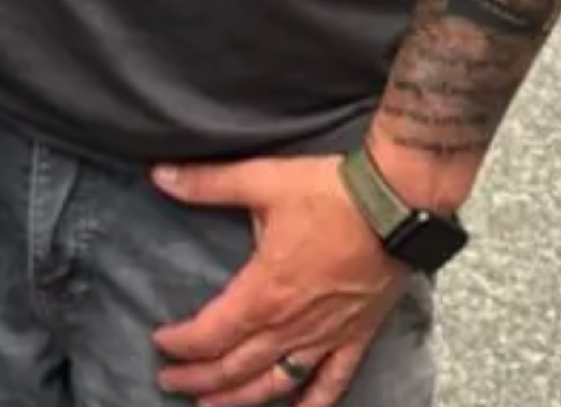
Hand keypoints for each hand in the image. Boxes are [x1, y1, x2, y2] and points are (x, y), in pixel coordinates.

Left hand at [149, 157, 406, 406]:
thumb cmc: (335, 193)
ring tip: (211, 406)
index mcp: (263, 293)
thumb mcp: (265, 181)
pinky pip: (332, 381)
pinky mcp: (357, 335)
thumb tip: (161, 176)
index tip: (161, 341)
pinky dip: (313, 403)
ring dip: (238, 399)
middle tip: (171, 381)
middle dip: (196, 379)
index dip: (178, 343)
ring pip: (274, 384)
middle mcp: (290, 325)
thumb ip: (210, 183)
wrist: (399, 200)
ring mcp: (325, 335)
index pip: (208, 334)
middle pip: (233, 368)